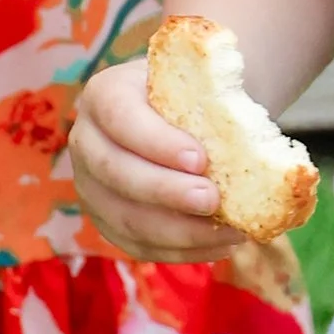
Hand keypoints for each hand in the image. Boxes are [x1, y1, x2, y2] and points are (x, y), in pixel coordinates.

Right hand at [72, 56, 229, 256]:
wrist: (186, 116)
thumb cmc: (196, 94)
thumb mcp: (202, 83)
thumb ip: (216, 98)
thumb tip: (245, 132)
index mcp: (105, 94)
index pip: (121, 117)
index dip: (157, 142)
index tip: (200, 160)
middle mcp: (87, 140)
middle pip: (115, 172)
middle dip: (166, 191)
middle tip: (213, 200)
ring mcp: (91, 186)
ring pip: (124, 217)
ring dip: (179, 231)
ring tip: (228, 231)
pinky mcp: (106, 221)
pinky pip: (137, 245)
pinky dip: (180, 251)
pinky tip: (218, 246)